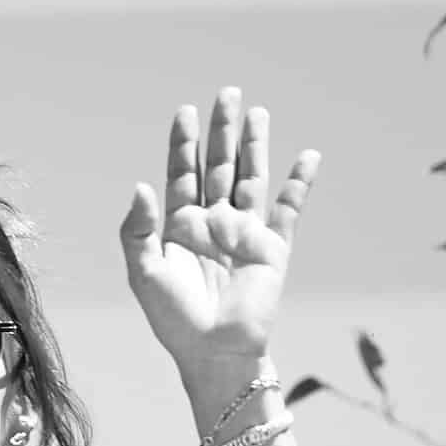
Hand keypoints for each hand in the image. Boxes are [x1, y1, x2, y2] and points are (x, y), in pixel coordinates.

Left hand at [119, 86, 320, 381]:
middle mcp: (214, 224)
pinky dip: (299, 183)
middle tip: (227, 93)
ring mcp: (244, 234)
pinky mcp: (272, 248)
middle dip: (222, 131)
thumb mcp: (144, 273)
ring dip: (255, 146)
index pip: (182, 174)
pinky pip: (288, 209)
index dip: (183, 143)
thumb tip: (142, 185)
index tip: (185, 112)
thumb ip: (136, 230)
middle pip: (219, 166)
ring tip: (257, 112)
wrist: (214, 352)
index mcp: (180, 227)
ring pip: (251, 179)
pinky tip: (308, 157)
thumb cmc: (174, 320)